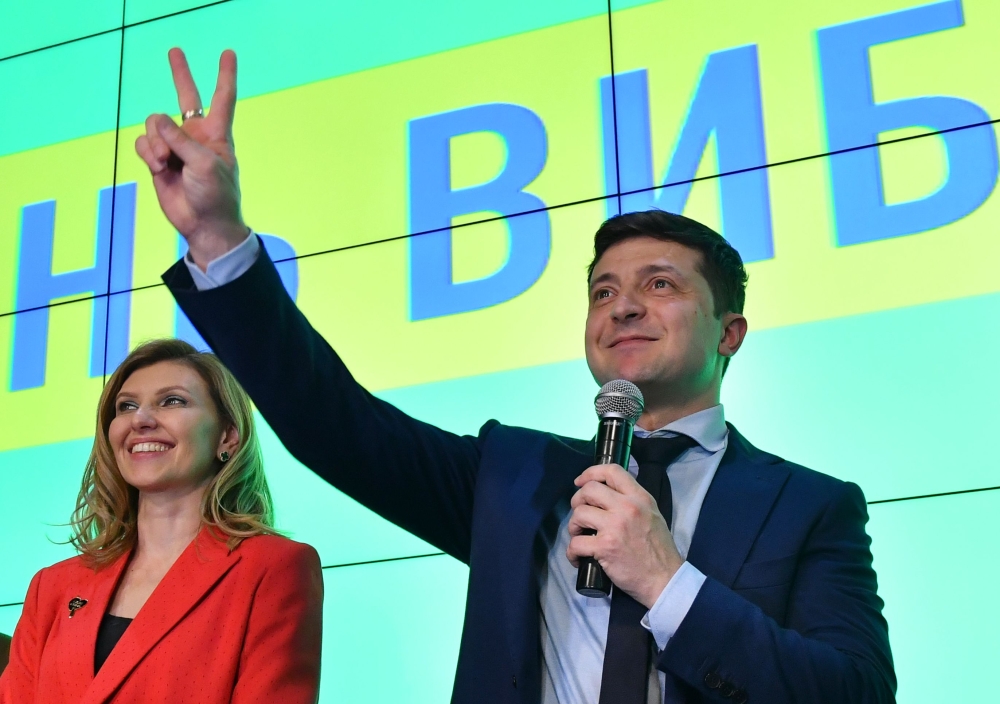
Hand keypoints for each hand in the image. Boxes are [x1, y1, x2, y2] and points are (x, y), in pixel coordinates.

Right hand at [135, 48, 248, 269]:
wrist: (203, 225)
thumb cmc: (215, 195)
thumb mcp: (205, 164)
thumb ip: (181, 140)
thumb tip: (157, 122)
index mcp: (216, 134)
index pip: (222, 98)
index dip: (225, 75)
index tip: (228, 53)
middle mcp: (195, 135)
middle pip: (185, 97)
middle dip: (180, 74)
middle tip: (174, 51)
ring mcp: (175, 146)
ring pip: (154, 124)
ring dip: (157, 142)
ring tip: (167, 162)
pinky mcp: (158, 160)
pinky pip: (144, 143)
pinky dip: (148, 153)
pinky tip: (158, 167)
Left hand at [567, 463, 683, 608]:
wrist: (665, 579)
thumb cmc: (659, 550)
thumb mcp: (652, 515)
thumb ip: (633, 502)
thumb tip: (607, 495)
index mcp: (640, 498)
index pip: (612, 471)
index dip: (591, 473)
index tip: (581, 482)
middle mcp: (627, 507)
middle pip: (589, 490)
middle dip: (577, 501)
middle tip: (580, 515)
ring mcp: (615, 526)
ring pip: (578, 513)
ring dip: (573, 526)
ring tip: (580, 537)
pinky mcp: (605, 547)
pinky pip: (575, 543)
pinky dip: (572, 552)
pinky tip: (578, 558)